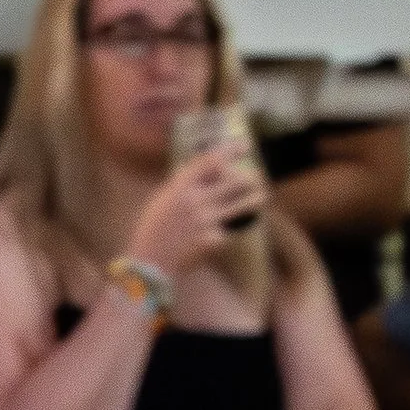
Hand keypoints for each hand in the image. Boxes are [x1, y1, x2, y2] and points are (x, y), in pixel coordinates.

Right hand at [127, 142, 265, 280]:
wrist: (149, 265)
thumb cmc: (153, 231)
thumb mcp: (161, 200)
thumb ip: (182, 184)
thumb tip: (199, 169)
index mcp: (181, 187)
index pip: (212, 160)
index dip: (232, 150)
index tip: (245, 145)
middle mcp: (196, 200)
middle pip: (236, 181)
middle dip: (250, 179)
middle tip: (256, 179)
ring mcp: (206, 221)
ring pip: (243, 205)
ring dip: (254, 200)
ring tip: (260, 198)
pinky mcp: (212, 241)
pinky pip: (229, 230)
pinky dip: (228, 231)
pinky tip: (222, 234)